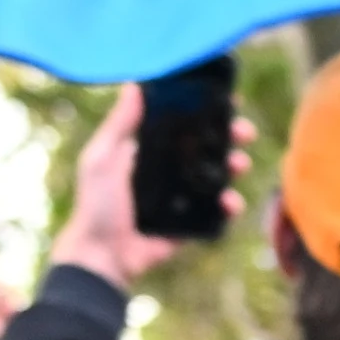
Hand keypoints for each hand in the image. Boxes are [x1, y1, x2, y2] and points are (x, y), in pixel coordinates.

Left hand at [45, 89, 239, 288]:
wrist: (102, 254)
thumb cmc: (95, 204)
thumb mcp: (102, 157)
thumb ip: (119, 124)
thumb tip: (134, 85)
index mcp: (147, 151)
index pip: (180, 126)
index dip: (203, 113)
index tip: (226, 102)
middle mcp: (166, 171)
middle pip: (205, 148)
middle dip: (229, 138)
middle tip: (244, 132)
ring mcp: (181, 198)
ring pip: (216, 177)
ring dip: (234, 167)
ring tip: (240, 164)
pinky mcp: (190, 224)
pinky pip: (216, 212)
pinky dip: (229, 205)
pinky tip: (231, 201)